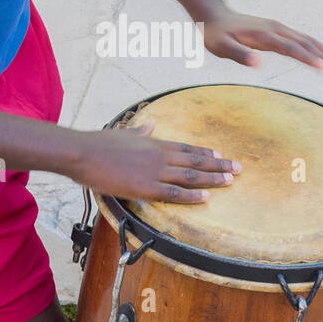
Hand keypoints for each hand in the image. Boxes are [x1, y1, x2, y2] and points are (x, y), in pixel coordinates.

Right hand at [75, 120, 241, 203]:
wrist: (83, 152)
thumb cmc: (99, 143)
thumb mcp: (125, 133)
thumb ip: (141, 131)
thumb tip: (151, 124)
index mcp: (154, 143)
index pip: (187, 148)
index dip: (206, 154)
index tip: (221, 156)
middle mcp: (159, 155)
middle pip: (196, 161)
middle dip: (219, 165)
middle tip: (239, 168)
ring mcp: (154, 171)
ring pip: (190, 176)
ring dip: (213, 178)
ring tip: (231, 180)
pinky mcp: (145, 187)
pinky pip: (174, 193)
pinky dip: (192, 196)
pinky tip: (207, 198)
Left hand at [202, 9, 322, 73]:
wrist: (215, 15)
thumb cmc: (216, 34)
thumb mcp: (221, 46)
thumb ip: (239, 54)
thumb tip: (257, 64)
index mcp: (266, 35)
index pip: (292, 48)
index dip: (308, 58)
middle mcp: (277, 29)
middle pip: (306, 44)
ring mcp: (279, 29)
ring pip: (308, 41)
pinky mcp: (279, 32)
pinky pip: (303, 40)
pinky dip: (317, 48)